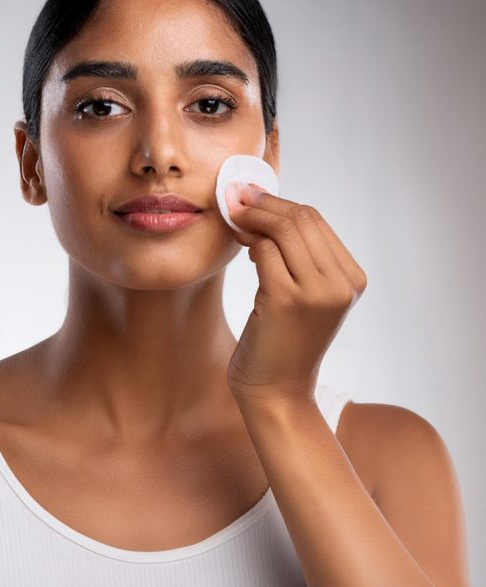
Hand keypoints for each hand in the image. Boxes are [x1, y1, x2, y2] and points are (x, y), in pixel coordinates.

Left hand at [224, 183, 366, 407]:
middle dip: (263, 203)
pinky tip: (242, 248)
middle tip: (234, 198)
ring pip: (283, 229)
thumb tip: (262, 207)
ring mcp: (317, 291)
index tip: (250, 196)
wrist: (276, 390)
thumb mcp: (302, 294)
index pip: (316, 220)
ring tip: (234, 220)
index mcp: (353, 278)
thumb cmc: (282, 341)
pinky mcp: (287, 299)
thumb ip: (296, 256)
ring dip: (252, 217)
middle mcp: (342, 283)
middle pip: (302, 218)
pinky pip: (264, 250)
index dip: (279, 203)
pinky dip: (248, 242)